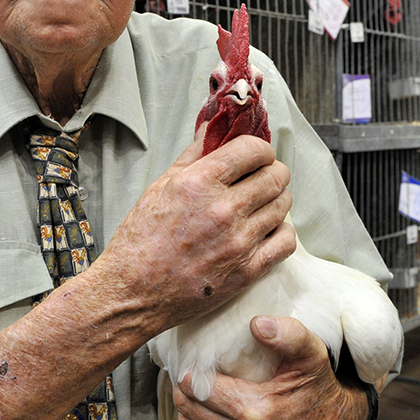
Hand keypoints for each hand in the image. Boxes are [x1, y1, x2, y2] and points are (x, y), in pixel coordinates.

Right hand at [95, 128, 295, 331]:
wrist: (133, 292)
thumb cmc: (141, 240)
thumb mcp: (160, 187)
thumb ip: (192, 155)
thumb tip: (213, 127)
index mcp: (199, 184)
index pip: (253, 150)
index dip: (260, 148)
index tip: (257, 155)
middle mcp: (223, 210)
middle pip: (275, 177)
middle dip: (273, 171)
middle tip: (263, 175)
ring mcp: (238, 242)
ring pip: (283, 206)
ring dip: (277, 199)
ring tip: (261, 202)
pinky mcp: (247, 271)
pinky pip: (285, 241)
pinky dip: (282, 230)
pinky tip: (267, 229)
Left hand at [172, 316, 369, 419]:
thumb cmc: (319, 390)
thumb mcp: (312, 357)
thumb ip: (290, 336)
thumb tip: (257, 324)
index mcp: (256, 411)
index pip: (199, 388)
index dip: (192, 372)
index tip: (196, 361)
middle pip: (188, 408)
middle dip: (185, 388)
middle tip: (192, 372)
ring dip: (189, 408)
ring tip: (197, 390)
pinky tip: (209, 410)